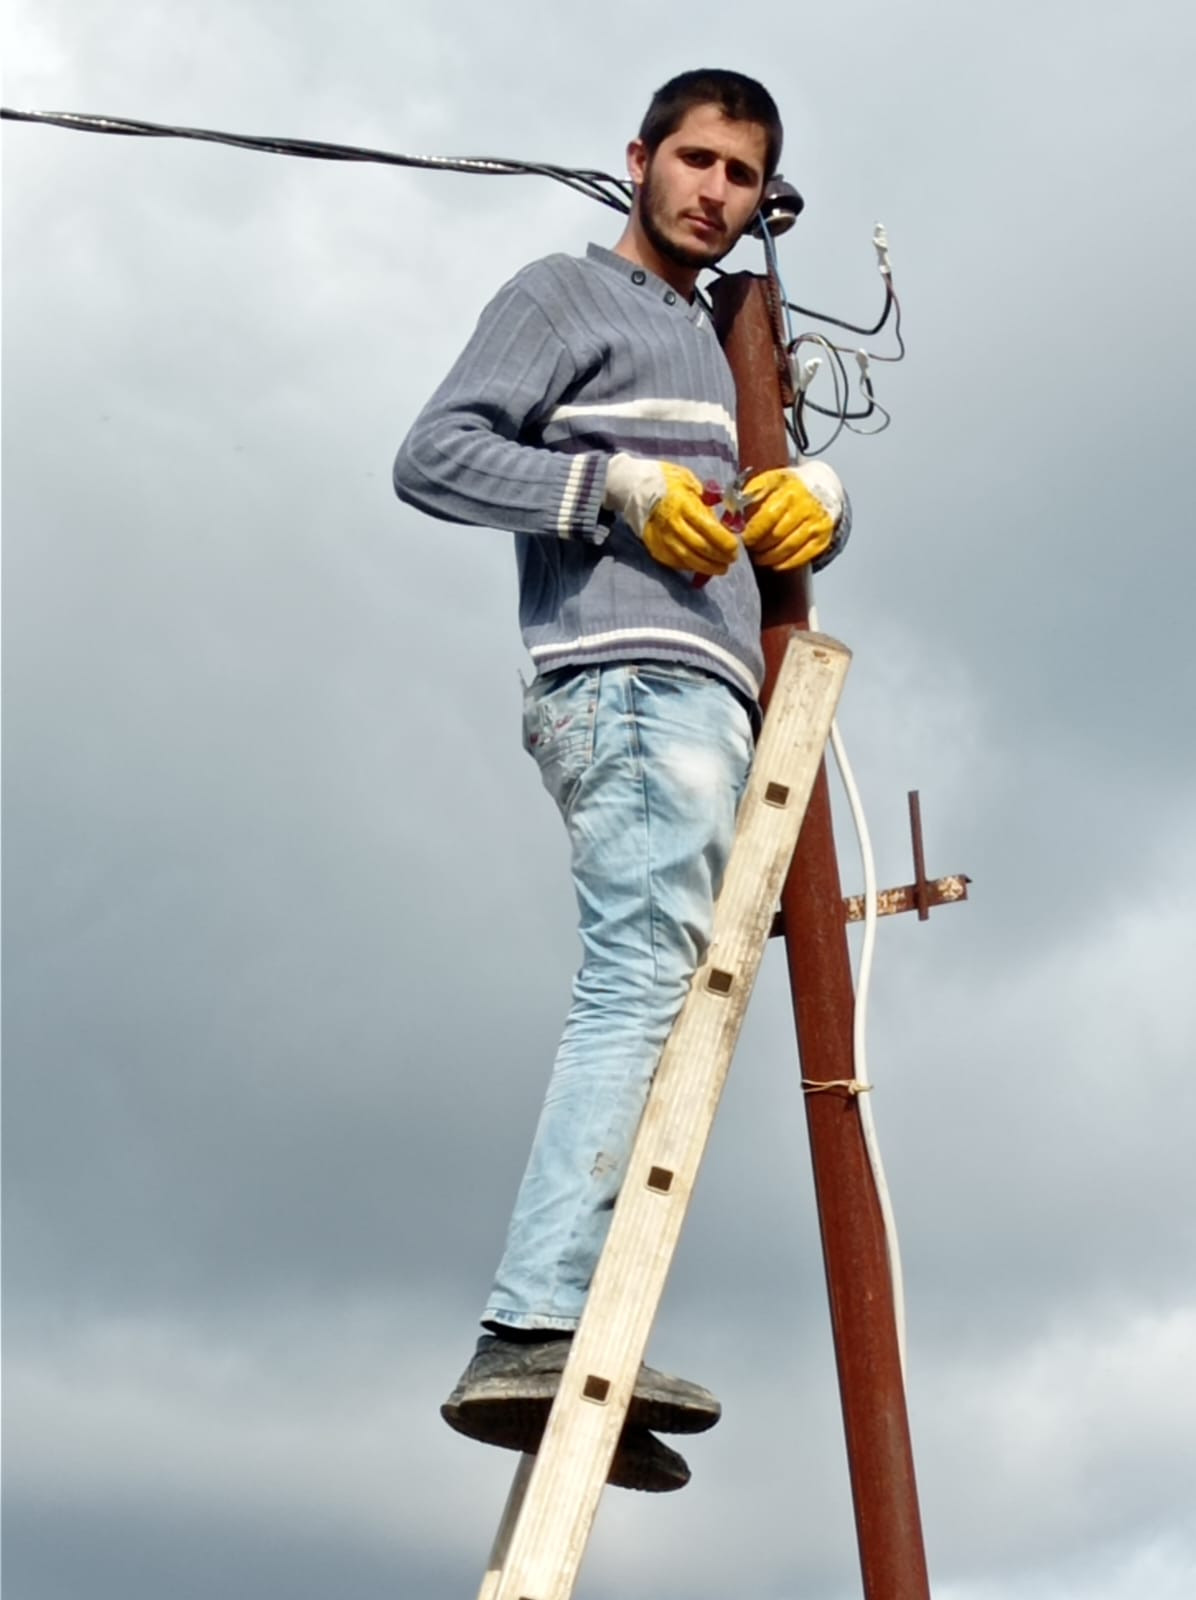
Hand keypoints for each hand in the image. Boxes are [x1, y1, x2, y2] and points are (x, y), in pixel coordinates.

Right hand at [603, 453, 739, 576]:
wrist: (631, 486)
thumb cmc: (663, 480)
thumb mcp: (688, 480)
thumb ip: (704, 499)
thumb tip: (718, 517)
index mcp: (684, 505)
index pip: (709, 529)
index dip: (725, 542)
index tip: (735, 547)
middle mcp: (673, 525)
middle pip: (701, 548)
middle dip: (720, 557)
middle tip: (731, 560)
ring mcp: (662, 538)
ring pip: (689, 559)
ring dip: (707, 567)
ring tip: (720, 568)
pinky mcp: (654, 547)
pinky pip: (675, 561)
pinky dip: (690, 566)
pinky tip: (700, 565)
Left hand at [741, 463, 844, 570]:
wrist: (823, 486)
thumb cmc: (788, 487)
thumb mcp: (769, 481)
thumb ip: (750, 495)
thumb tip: (731, 514)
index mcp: (789, 489)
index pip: (767, 516)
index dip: (753, 532)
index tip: (742, 539)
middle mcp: (805, 505)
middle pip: (777, 534)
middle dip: (759, 546)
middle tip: (749, 549)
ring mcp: (816, 522)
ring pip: (788, 547)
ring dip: (769, 557)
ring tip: (758, 558)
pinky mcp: (823, 537)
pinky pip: (802, 556)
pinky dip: (785, 564)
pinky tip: (774, 564)